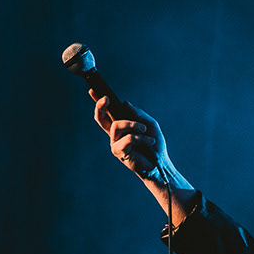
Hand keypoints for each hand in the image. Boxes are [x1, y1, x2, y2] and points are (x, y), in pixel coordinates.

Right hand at [93, 94, 194, 223]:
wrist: (160, 163)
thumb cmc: (155, 145)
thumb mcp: (150, 125)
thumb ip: (138, 114)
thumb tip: (125, 103)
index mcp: (122, 126)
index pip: (107, 113)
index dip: (98, 102)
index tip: (92, 90)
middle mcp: (115, 134)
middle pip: (100, 118)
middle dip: (100, 106)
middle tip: (106, 98)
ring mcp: (115, 143)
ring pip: (116, 125)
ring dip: (133, 125)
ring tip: (145, 130)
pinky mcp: (119, 152)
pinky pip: (127, 138)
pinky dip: (140, 138)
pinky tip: (149, 141)